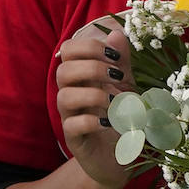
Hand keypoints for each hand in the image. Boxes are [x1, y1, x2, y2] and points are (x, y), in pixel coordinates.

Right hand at [56, 27, 134, 188]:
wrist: (120, 156)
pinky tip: (109, 122)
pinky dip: (92, 120)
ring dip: (92, 95)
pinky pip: (72, 125)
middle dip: (92, 68)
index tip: (115, 57)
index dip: (88, 46)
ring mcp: (70, 117)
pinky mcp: (74, 139)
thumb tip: (115, 32)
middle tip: (117, 77)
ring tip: (114, 102)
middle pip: (63, 70)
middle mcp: (71, 93)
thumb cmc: (120, 116)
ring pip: (63, 97)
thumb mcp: (126, 85)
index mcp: (81, 76)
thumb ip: (121, 61)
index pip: (68, 50)